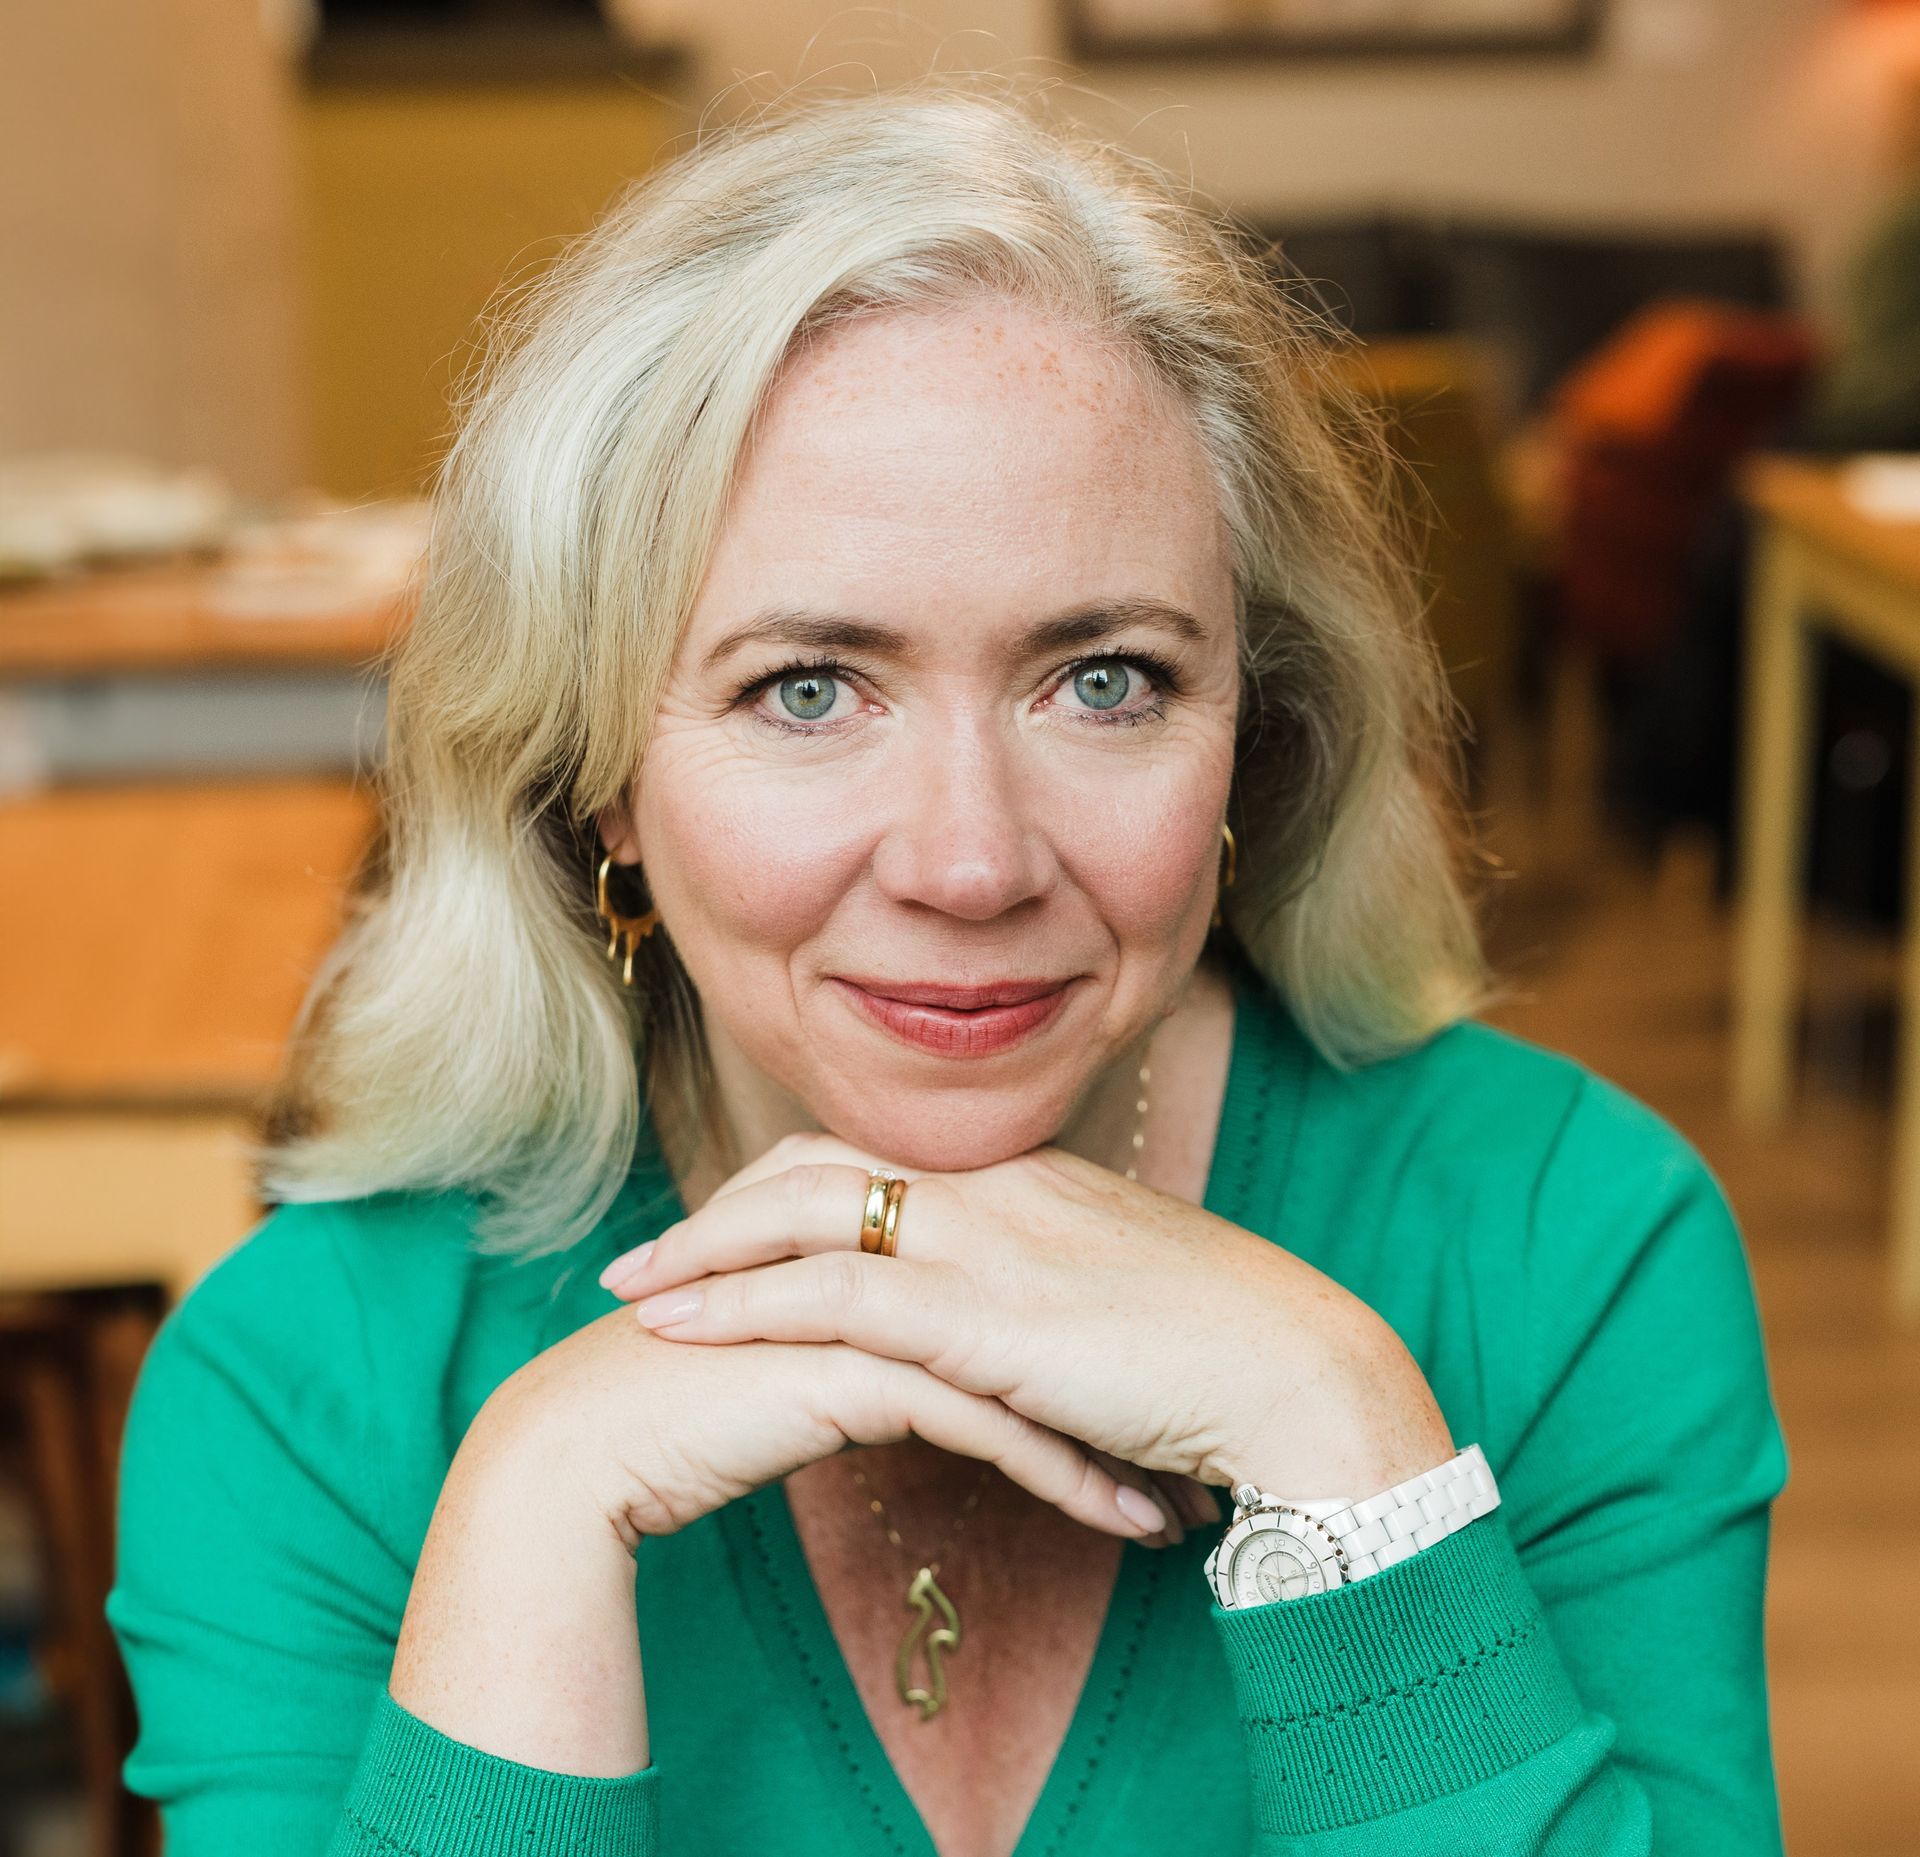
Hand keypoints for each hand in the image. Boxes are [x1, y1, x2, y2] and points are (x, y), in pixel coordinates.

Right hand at [486, 1301, 1173, 1548]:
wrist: (588, 1443)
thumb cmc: (690, 1403)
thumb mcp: (808, 1357)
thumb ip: (879, 1333)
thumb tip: (946, 1365)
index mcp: (882, 1233)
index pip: (1019, 1278)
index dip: (1093, 1339)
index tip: (1154, 1394)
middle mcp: (890, 1253)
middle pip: (1046, 1311)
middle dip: (1126, 1381)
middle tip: (1195, 1435)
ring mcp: (882, 1300)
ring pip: (1036, 1365)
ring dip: (1118, 1437)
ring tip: (1182, 1500)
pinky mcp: (866, 1365)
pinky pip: (999, 1427)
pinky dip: (1072, 1479)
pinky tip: (1126, 1524)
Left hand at [601, 1132, 1455, 1501]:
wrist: (1301, 1372)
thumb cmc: (1230, 1354)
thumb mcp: (1128, 1304)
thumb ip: (1056, 1300)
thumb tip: (1016, 1338)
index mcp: (1029, 1179)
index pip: (876, 1162)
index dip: (786, 1190)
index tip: (726, 1229)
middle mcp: (995, 1187)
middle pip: (817, 1167)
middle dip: (721, 1210)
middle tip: (649, 1257)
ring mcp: (985, 1240)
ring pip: (802, 1217)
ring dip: (703, 1255)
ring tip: (630, 1294)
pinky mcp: (981, 1312)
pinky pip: (827, 1295)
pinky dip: (740, 1308)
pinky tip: (682, 1336)